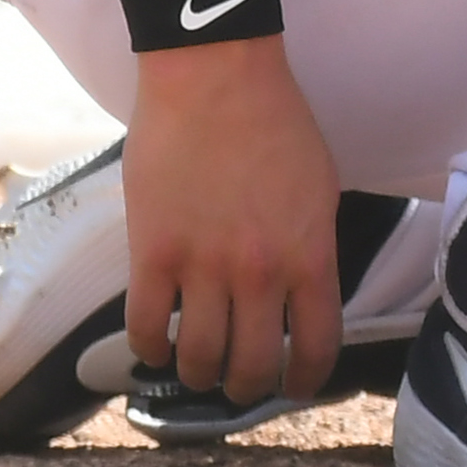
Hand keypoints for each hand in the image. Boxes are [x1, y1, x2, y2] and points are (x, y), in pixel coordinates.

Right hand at [122, 36, 340, 408]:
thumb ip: (312, 249)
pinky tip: (155, 346)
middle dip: (247, 387)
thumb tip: (302, 296)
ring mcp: (203, 265)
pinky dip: (149, 349)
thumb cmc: (276, 124)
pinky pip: (146, 327)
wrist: (215, 78)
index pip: (316, 347)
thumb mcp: (321, 191)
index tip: (296, 387)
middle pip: (252, 366)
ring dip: (198, 375)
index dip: (306, 381)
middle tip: (239, 383)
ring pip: (199, 358)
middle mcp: (259, 272)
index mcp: (310, 255)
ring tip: (197, 368)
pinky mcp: (151, 253)